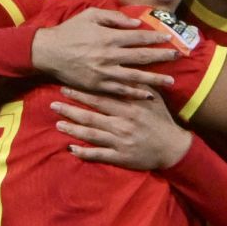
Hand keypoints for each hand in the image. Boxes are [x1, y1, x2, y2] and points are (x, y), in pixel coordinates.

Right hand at [32, 7, 178, 97]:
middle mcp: (109, 55)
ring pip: (135, 77)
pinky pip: (120, 91)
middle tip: (179, 57)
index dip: (156, 38)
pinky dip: (135, 93)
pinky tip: (148, 95)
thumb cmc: (70, 31)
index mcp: (109, 37)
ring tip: (171, 81)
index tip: (170, 38)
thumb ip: (115, 18)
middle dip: (162, 57)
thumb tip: (137, 23)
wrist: (47, 52)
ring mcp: (104, 72)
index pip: (139, 37)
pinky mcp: (97, 85)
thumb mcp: (91, 16)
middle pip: (142, 57)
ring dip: (154, 79)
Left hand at [51, 86, 191, 169]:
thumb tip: (127, 68)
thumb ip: (139, 86)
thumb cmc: (161, 120)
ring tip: (58, 124)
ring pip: (91, 134)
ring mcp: (120, 141)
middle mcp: (123, 123)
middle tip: (53, 103)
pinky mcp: (120, 157)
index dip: (82, 93)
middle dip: (71, 108)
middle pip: (91, 115)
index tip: (66, 86)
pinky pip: (98, 155)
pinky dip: (84, 152)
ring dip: (73, 129)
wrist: (173, 147)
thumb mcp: (153, 99)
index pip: (101, 98)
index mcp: (130, 107)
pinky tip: (71, 149)